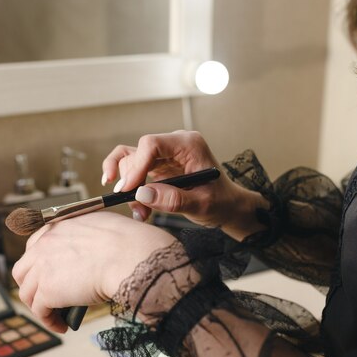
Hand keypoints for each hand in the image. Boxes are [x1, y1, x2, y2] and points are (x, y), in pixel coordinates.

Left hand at [12, 211, 174, 332]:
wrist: (128, 255)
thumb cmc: (127, 242)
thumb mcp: (101, 227)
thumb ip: (87, 237)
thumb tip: (94, 251)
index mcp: (56, 227)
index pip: (35, 246)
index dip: (40, 264)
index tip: (49, 275)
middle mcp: (43, 244)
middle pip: (23, 270)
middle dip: (33, 284)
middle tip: (48, 296)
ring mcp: (42, 268)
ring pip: (27, 292)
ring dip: (39, 305)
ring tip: (55, 315)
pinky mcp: (47, 291)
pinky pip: (40, 311)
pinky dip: (49, 321)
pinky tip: (62, 326)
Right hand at [102, 130, 266, 239]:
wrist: (228, 206)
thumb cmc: (221, 202)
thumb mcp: (202, 204)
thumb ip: (173, 199)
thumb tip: (141, 194)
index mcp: (189, 145)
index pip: (151, 144)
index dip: (136, 166)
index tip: (128, 189)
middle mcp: (174, 145)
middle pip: (137, 153)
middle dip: (131, 182)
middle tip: (137, 208)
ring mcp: (164, 154)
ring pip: (131, 162)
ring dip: (129, 187)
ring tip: (141, 212)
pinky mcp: (158, 166)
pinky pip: (134, 170)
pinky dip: (129, 185)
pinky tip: (132, 201)